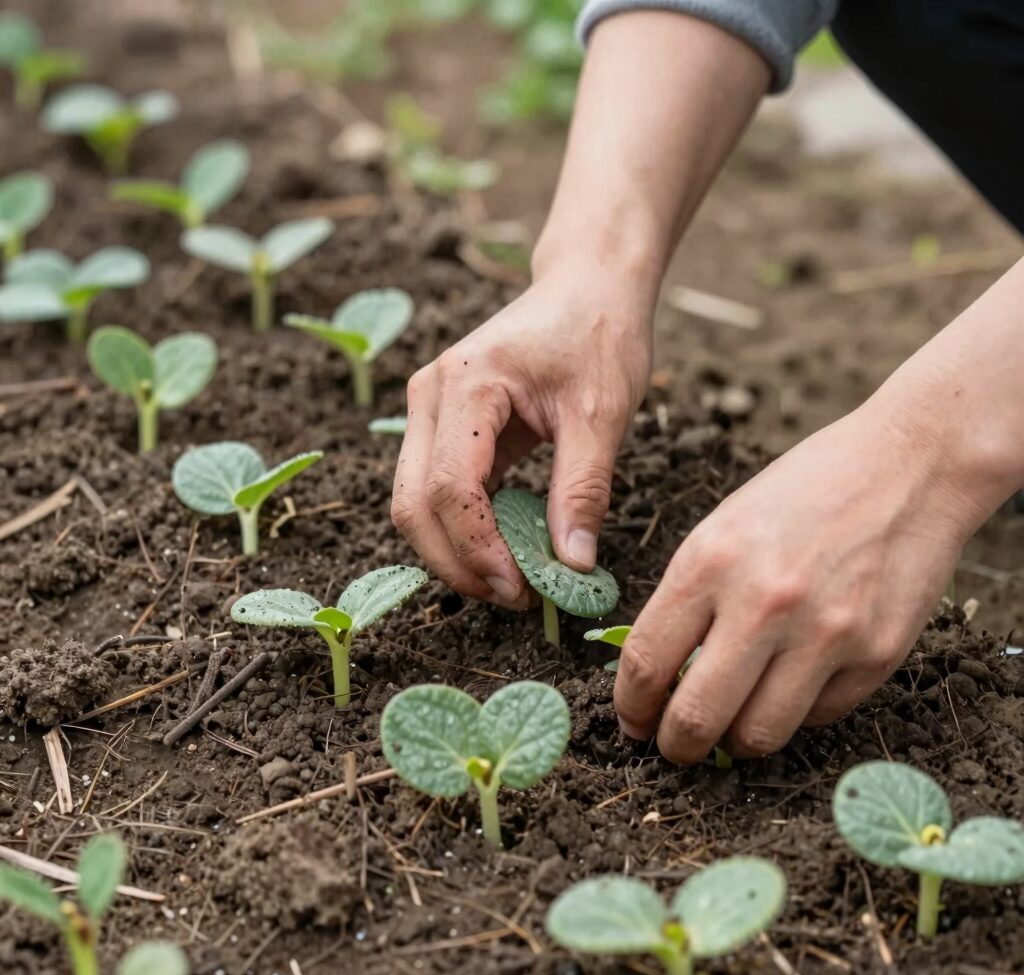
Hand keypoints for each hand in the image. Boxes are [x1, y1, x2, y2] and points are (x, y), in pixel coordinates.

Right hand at [391, 265, 651, 606]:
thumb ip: (583, 490)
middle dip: (456, 562)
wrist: (588, 286)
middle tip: (514, 597)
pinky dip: (464, 529)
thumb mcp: (602, 413)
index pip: (448, 488)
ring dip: (455, 551)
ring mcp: (430, 411)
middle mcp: (430, 397)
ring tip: (512, 581)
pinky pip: (436, 490)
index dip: (478, 549)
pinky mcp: (444, 426)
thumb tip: (572, 567)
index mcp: (464, 386)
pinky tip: (506, 550)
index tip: (522, 590)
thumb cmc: (598, 334)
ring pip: (413, 503)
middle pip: (411, 504)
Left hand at [615, 400, 990, 762]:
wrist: (909, 466)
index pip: (647, 662)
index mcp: (711, 562)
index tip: (633, 722)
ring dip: (735, 743)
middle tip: (675, 747)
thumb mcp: (723, 527)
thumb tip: (659, 675)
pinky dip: (794, 714)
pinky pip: (817, 718)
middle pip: (696, 718)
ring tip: (731, 724)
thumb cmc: (804, 493)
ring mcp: (826, 634)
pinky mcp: (878, 656)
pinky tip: (791, 686)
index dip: (631, 708)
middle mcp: (765, 603)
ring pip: (759, 736)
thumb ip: (689, 599)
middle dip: (675, 747)